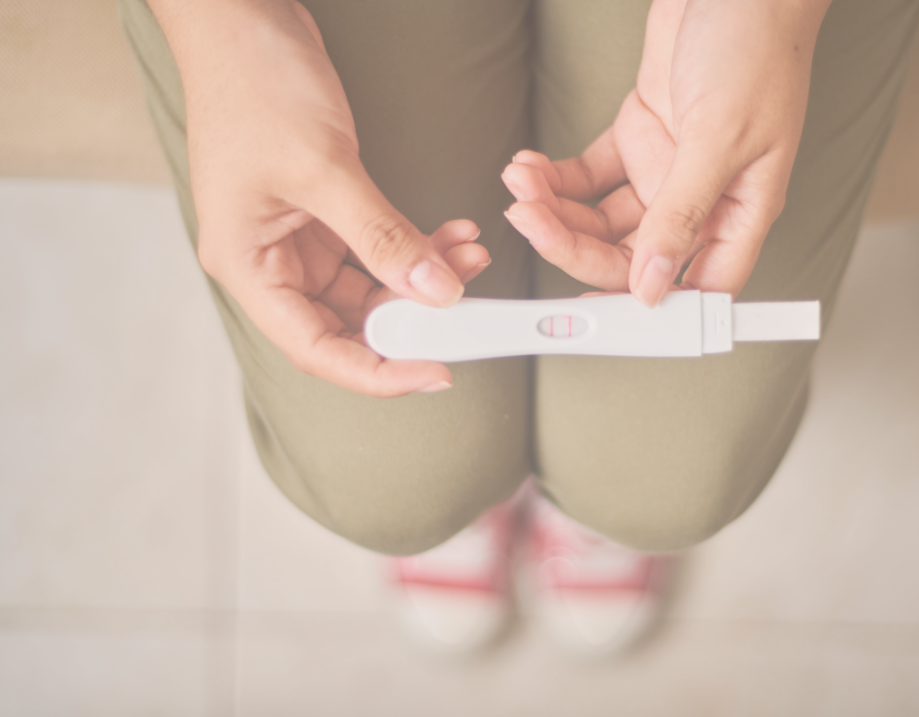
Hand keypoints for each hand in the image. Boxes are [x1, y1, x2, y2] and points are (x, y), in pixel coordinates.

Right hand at [150, 0, 488, 396]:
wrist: (241, 19)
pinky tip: (454, 234)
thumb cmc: (255, 86)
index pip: (317, 348)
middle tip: (468, 310)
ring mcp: (297, 240)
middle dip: (412, 317)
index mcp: (248, 267)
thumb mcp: (324, 168)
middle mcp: (270, 264)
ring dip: (423, 278)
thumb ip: (382, 236)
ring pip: (370, 286)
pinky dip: (416, 246)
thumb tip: (436, 294)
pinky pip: (377, 249)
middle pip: (347, 322)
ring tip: (472, 255)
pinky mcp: (323, 214)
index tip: (435, 372)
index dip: (379, 370)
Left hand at [503, 0, 830, 304]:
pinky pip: (589, 177)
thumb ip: (683, 213)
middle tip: (529, 221)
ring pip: (600, 220)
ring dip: (555, 208)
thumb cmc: (756, 48)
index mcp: (738, 214)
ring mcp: (666, 172)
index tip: (588, 312)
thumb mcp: (721, 137)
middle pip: (629, 256)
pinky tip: (531, 166)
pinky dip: (557, 177)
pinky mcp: (638, 139)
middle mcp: (701, 202)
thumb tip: (652, 286)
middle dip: (572, 244)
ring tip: (522, 183)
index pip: (691, 287)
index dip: (644, 306)